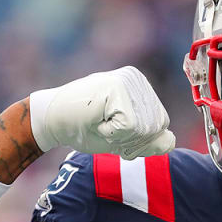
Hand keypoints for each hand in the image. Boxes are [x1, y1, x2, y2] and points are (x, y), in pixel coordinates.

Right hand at [29, 66, 176, 158]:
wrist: (50, 120)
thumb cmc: (84, 128)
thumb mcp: (123, 139)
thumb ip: (148, 142)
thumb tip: (171, 140)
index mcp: (141, 88)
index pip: (160, 125)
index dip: (138, 139)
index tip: (112, 129)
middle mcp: (137, 79)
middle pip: (155, 127)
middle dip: (130, 139)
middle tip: (103, 126)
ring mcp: (127, 80)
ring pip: (144, 128)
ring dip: (120, 137)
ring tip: (99, 122)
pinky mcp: (116, 88)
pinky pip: (130, 127)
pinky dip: (112, 133)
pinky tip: (96, 120)